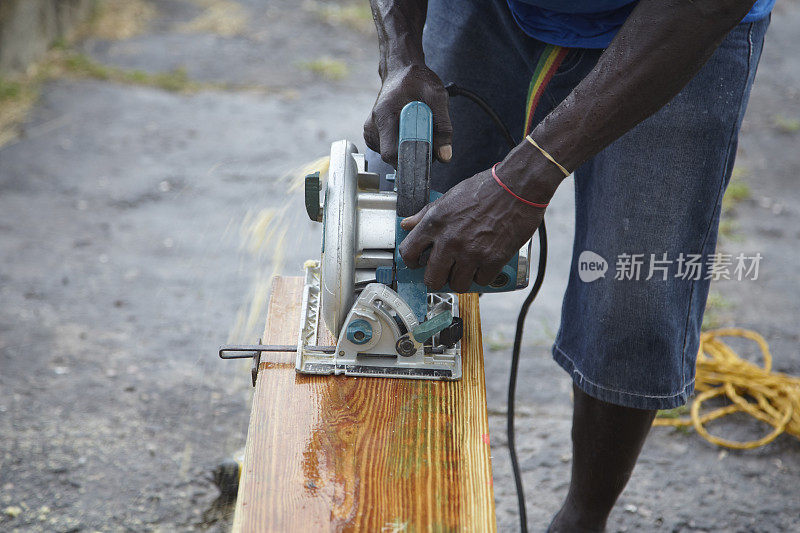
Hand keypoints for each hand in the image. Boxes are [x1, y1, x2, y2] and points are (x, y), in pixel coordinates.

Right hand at [364, 63, 452, 166]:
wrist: (401, 72)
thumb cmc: (417, 81)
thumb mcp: (437, 98)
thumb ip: (443, 127)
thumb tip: (445, 156)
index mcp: (384, 116)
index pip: (391, 153)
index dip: (411, 159)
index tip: (427, 157)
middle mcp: (373, 125)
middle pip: (393, 157)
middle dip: (413, 154)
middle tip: (427, 138)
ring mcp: (371, 131)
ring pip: (392, 156)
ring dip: (409, 149)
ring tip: (417, 129)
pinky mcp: (373, 136)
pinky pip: (390, 151)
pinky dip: (402, 146)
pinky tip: (407, 130)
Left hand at [398, 167, 544, 291]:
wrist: (518, 187)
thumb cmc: (485, 188)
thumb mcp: (448, 197)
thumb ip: (425, 214)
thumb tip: (407, 224)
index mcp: (435, 223)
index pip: (408, 253)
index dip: (411, 263)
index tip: (418, 264)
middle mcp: (450, 240)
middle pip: (432, 279)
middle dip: (438, 278)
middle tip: (446, 272)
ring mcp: (471, 252)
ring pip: (457, 284)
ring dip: (462, 279)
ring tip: (468, 268)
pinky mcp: (493, 260)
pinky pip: (481, 282)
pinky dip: (483, 276)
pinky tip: (485, 264)